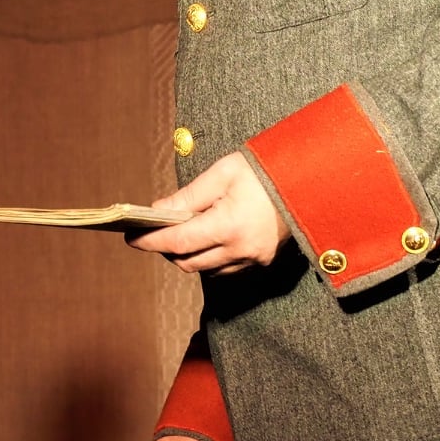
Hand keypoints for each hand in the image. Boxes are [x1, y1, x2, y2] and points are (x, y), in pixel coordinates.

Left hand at [127, 151, 289, 273]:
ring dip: (189, 255)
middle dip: (168, 250)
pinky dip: (211, 258)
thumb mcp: (222, 174)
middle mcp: (241, 249)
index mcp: (229, 226)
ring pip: (208, 270)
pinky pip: (226, 269)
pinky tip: (208, 238)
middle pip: (190, 262)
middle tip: (154, 232)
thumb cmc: (264, 170)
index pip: (178, 242)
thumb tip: (157, 211)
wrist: (308, 179)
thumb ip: (187, 196)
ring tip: (182, 232)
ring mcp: (254, 259)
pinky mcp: (263, 261)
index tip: (131, 238)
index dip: (151, 242)